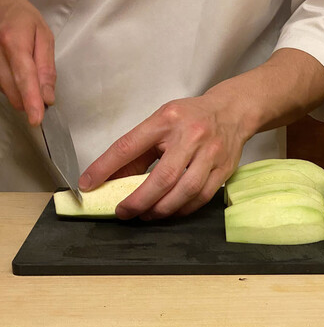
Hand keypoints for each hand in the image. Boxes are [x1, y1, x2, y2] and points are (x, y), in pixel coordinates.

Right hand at [0, 0, 55, 124]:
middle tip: (43, 93)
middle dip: (30, 99)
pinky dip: (12, 87)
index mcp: (14, 41)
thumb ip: (47, 68)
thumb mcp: (44, 37)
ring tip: (28, 73)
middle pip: (13, 90)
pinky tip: (17, 74)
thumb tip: (48, 97)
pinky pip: (1, 87)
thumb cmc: (24, 19)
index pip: (24, 77)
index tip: (37, 119)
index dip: (31, 100)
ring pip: (6, 92)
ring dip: (21, 93)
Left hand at [79, 95, 248, 218]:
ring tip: (146, 215)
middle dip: (139, 200)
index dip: (105, 168)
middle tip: (123, 212)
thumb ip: (138, 150)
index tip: (88, 184)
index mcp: (166, 120)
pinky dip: (182, 209)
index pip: (129, 146)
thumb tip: (113, 179)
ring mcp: (210, 154)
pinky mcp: (224, 169)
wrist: (232, 111)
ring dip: (161, 209)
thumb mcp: (160, 123)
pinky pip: (201, 197)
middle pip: (162, 177)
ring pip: (184, 191)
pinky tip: (170, 211)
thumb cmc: (191, 118)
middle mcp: (190, 136)